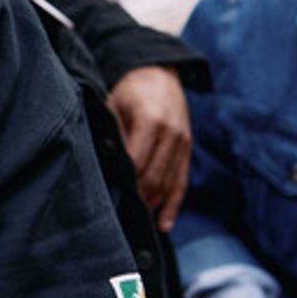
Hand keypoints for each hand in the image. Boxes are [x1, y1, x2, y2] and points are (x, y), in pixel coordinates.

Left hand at [106, 65, 191, 230]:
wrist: (160, 72)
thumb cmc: (129, 90)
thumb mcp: (114, 105)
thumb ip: (113, 134)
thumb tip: (108, 167)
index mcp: (151, 122)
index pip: (136, 163)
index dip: (125, 185)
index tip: (110, 203)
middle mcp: (172, 134)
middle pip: (153, 177)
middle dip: (138, 200)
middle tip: (120, 219)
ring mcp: (183, 142)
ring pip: (168, 183)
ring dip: (153, 205)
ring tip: (138, 225)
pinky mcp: (187, 149)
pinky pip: (181, 181)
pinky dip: (173, 204)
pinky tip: (164, 224)